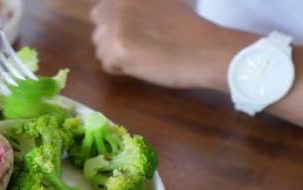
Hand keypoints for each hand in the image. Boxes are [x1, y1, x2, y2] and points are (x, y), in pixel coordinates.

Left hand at [90, 0, 248, 88]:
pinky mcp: (118, 49)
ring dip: (116, 56)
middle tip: (136, 48)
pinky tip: (143, 64)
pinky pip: (107, 64)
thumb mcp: (162, 3)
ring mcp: (116, 25)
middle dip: (111, 40)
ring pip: (101, 48)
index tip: (135, 35)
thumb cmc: (189, 29)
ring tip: (144, 56)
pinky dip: (121, 69)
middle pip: (98, 28)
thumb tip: (125, 24)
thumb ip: (138, 7)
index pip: (102, 10)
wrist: (205, 49)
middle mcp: (118, 4)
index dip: (116, 26)